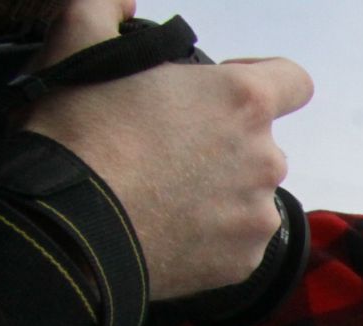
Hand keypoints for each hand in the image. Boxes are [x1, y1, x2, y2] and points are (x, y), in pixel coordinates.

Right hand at [22, 0, 314, 299]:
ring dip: (218, 190)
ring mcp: (258, 215)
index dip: (264, 77)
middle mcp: (265, 158)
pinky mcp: (245, 263)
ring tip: (163, 193)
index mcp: (242, 101)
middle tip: (167, 148)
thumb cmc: (79, 133)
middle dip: (223, 142)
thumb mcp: (78, 43)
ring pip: (249, 194)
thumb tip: (120, 2)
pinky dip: (211, 236)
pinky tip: (167, 228)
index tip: (223, 90)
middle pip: (260, 142)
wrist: (68, 229)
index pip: (294, 80)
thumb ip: (105, 8)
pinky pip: (237, 241)